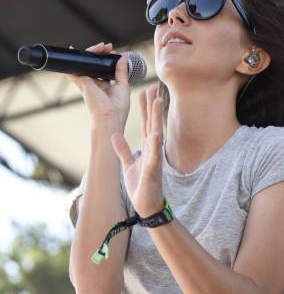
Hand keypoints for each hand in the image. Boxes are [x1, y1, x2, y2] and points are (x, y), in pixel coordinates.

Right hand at [64, 41, 130, 128]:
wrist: (109, 118)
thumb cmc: (117, 109)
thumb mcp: (123, 87)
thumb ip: (122, 72)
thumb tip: (123, 57)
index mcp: (104, 86)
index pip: (102, 68)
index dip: (106, 58)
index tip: (112, 51)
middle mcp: (94, 84)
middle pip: (93, 64)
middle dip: (99, 52)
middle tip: (107, 47)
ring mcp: (87, 82)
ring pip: (86, 63)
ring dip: (92, 52)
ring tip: (101, 47)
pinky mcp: (82, 82)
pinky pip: (75, 67)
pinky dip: (75, 58)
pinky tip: (73, 50)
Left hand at [110, 83, 164, 217]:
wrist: (147, 206)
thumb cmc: (140, 186)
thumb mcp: (129, 165)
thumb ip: (123, 149)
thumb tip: (115, 135)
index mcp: (146, 148)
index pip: (145, 124)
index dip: (144, 108)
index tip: (144, 91)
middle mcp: (153, 151)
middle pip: (152, 124)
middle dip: (153, 106)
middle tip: (153, 87)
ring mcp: (154, 159)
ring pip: (156, 135)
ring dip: (157, 119)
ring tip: (158, 102)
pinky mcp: (153, 171)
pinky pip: (154, 156)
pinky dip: (155, 146)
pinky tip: (156, 134)